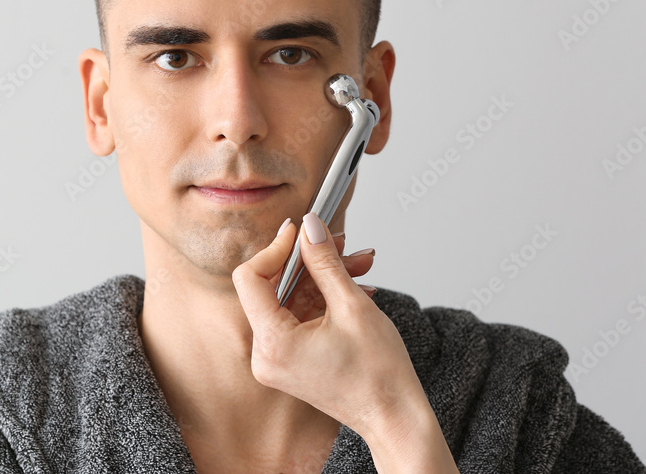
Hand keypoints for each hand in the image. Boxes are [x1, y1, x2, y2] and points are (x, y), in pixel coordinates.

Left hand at [232, 212, 458, 471]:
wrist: (395, 418)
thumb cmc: (378, 375)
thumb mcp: (353, 306)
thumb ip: (325, 262)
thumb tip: (309, 226)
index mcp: (272, 343)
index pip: (250, 278)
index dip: (275, 248)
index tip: (300, 230)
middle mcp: (265, 355)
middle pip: (272, 287)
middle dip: (309, 261)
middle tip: (339, 242)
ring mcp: (277, 360)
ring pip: (290, 298)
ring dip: (323, 277)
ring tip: (359, 263)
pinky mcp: (291, 360)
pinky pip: (299, 316)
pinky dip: (324, 298)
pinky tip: (355, 286)